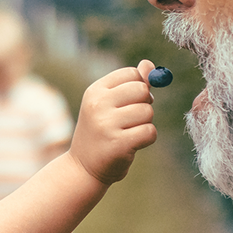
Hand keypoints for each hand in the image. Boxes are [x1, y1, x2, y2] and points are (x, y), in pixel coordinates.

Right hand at [70, 62, 158, 185]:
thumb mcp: (108, 104)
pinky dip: (147, 138)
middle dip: (144, 104)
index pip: (131, 74)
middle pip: (142, 90)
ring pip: (148, 112)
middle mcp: (98, 105)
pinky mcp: (119, 143)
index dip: (139, 86)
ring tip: (128, 133)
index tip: (129, 101)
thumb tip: (149, 65)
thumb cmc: (100, 132)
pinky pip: (150, 132)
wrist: (82, 167)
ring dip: (145, 123)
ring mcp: (107, 124)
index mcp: (95, 91)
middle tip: (131, 119)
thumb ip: (130, 84)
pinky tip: (132, 144)